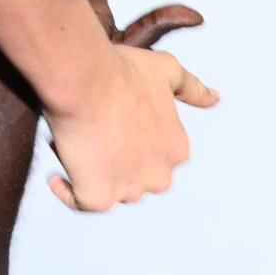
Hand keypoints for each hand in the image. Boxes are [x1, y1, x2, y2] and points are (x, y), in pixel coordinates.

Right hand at [44, 4, 217, 210]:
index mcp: (178, 151)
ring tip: (74, 143)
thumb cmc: (124, 71)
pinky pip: (82, 203)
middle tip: (93, 132)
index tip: (113, 120)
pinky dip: (69, 192)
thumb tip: (217, 98)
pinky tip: (58, 177)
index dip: (132, 138)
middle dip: (118, 161)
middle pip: (138, 177)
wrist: (86, 80)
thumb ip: (194, 89)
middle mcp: (160, 176)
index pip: (157, 155)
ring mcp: (130, 191)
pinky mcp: (98, 199)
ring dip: (95, 173)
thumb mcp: (169, 71)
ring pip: (113, 190)